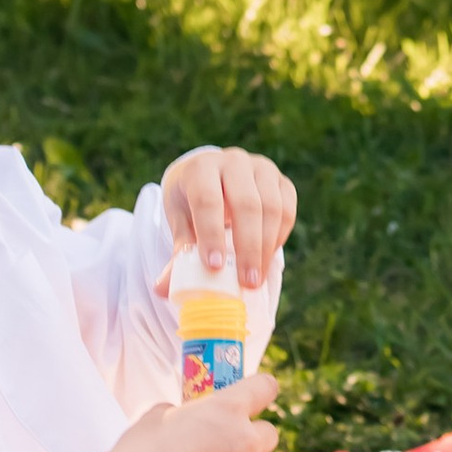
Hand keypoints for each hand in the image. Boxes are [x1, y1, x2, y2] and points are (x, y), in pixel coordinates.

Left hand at [157, 145, 296, 290]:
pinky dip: (280, 237)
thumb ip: (178, 249)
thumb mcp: (180, 219)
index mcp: (201, 168)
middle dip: (248, 247)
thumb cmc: (191, 201)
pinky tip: (267, 257)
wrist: (211, 176)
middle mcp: (234, 162)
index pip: (208, 200)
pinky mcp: (282, 180)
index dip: (211, 234)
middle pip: (246, 204)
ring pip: (272, 207)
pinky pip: (287, 209)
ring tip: (257, 278)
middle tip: (246, 281)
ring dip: (266, 247)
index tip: (215, 267)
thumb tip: (163, 289)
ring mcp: (262, 168)